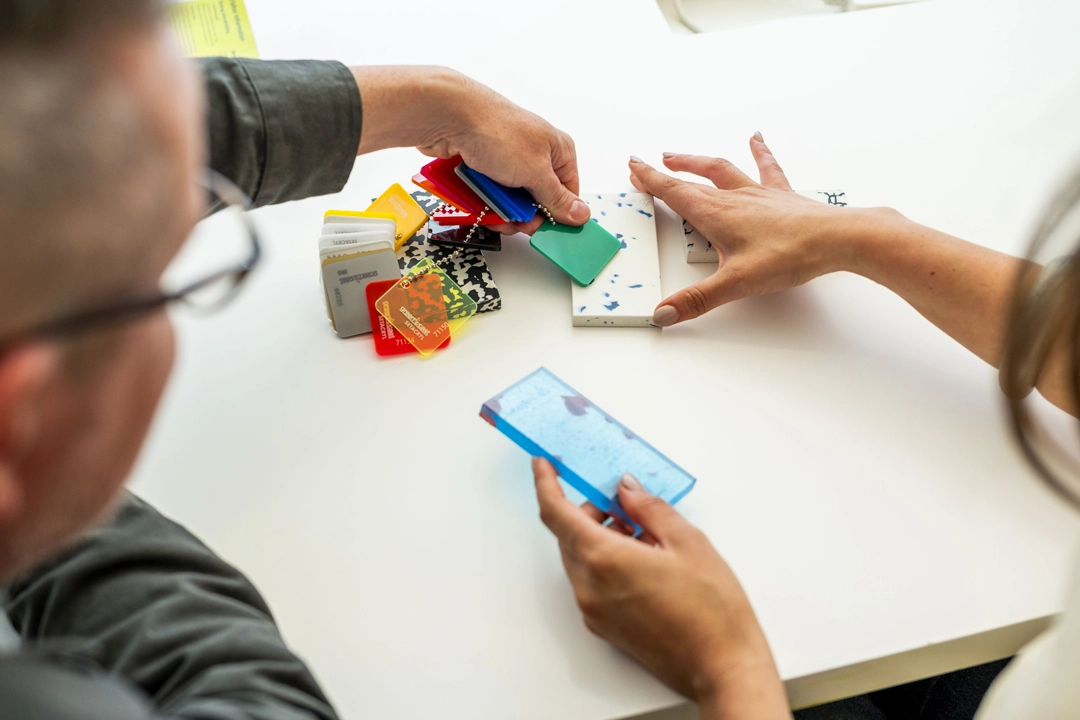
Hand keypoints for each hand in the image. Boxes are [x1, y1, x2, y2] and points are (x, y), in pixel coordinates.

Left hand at [352, 66, 588, 233]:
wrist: (450, 115)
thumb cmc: (497, 133)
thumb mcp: (536, 172)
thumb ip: (557, 197)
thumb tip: (581, 213)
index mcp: (557, 150)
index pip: (568, 192)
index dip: (557, 214)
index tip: (545, 231)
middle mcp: (535, 152)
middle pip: (537, 199)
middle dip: (524, 215)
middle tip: (514, 223)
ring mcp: (508, 157)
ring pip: (512, 198)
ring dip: (502, 210)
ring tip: (492, 212)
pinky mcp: (484, 162)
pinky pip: (491, 191)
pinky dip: (485, 200)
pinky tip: (479, 203)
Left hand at [532, 457, 789, 719]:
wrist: (722, 667)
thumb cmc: (712, 611)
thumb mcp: (687, 542)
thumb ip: (649, 509)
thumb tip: (626, 490)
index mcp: (604, 560)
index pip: (556, 514)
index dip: (546, 484)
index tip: (544, 465)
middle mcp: (589, 588)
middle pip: (568, 536)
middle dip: (587, 512)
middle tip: (623, 503)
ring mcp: (593, 611)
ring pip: (580, 559)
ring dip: (599, 537)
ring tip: (645, 536)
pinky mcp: (603, 627)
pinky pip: (591, 583)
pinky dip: (605, 563)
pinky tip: (643, 562)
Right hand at [629, 134, 862, 325]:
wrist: (838, 238)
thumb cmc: (791, 255)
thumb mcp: (737, 284)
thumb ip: (698, 300)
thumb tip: (664, 313)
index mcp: (717, 214)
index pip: (674, 192)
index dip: (650, 179)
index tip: (633, 166)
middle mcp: (735, 197)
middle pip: (691, 179)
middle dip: (666, 172)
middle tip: (647, 166)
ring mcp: (758, 193)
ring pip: (721, 169)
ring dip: (697, 161)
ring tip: (680, 155)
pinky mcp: (782, 195)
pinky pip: (767, 167)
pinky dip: (759, 151)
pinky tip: (757, 138)